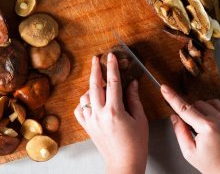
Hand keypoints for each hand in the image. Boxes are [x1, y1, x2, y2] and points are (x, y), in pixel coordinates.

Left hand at [74, 53, 148, 173]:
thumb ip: (134, 98)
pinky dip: (83, 102)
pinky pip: (79, 109)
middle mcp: (99, 114)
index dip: (112, 67)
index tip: (111, 56)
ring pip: (85, 96)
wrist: (124, 163)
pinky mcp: (87, 126)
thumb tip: (132, 83)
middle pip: (95, 85)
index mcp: (114, 111)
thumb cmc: (135, 144)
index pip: (113, 82)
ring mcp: (90, 120)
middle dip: (95, 69)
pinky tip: (91, 100)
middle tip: (96, 58)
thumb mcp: (140, 119)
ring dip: (91, 87)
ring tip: (100, 84)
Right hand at [161, 85, 219, 173]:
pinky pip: (216, 104)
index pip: (184, 108)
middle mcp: (219, 121)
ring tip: (198, 126)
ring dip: (198, 110)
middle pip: (194, 104)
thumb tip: (174, 117)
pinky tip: (206, 119)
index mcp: (207, 128)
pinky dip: (208, 108)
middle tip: (188, 127)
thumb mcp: (189, 152)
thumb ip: (180, 132)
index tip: (164, 88)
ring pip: (205, 102)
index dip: (172, 97)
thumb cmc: (213, 166)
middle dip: (188, 112)